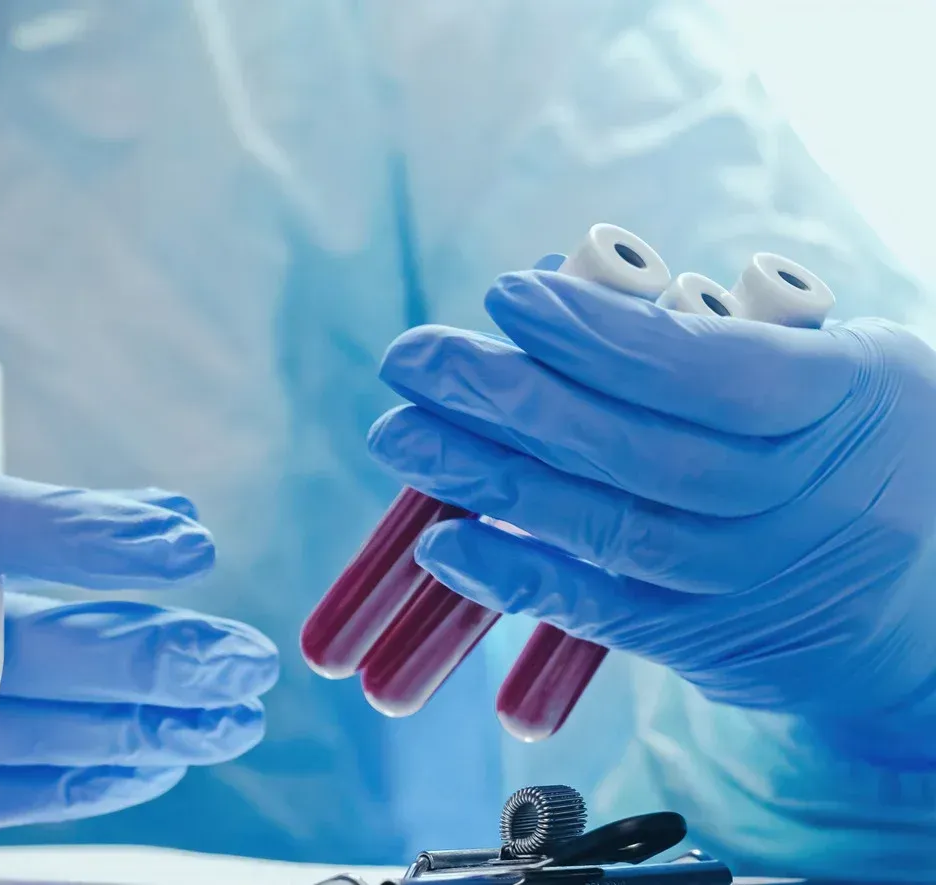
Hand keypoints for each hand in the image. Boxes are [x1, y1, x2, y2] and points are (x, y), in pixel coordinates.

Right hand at [0, 466, 277, 861]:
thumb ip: (6, 520)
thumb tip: (162, 521)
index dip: (88, 531)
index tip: (190, 541)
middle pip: (5, 649)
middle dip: (144, 657)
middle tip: (241, 658)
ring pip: (7, 734)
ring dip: (135, 731)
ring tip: (223, 717)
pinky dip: (81, 780)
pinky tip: (151, 762)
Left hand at [364, 268, 935, 767]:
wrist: (933, 600)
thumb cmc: (856, 446)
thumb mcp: (838, 364)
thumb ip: (716, 333)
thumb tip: (555, 291)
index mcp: (846, 400)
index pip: (711, 369)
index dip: (599, 334)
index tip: (503, 293)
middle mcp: (805, 499)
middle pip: (642, 449)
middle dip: (512, 399)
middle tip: (413, 357)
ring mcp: (757, 581)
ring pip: (614, 527)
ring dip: (491, 481)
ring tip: (401, 436)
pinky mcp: (714, 645)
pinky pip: (607, 613)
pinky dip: (519, 578)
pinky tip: (442, 543)